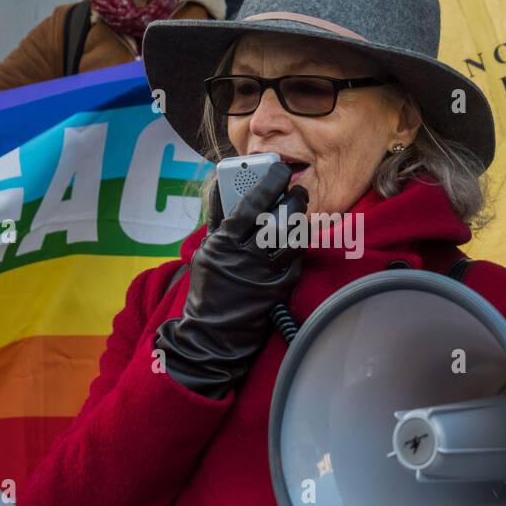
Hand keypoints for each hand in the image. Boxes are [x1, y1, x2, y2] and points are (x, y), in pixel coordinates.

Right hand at [155, 163, 308, 397]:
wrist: (211, 336)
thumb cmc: (207, 289)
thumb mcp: (204, 251)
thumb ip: (215, 218)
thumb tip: (220, 185)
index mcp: (223, 244)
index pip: (250, 206)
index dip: (267, 184)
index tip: (278, 170)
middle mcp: (244, 259)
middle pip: (277, 221)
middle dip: (293, 200)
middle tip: (298, 190)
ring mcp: (263, 277)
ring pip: (292, 242)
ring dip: (301, 223)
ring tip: (301, 213)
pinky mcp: (277, 292)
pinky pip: (295, 264)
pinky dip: (296, 250)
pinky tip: (296, 241)